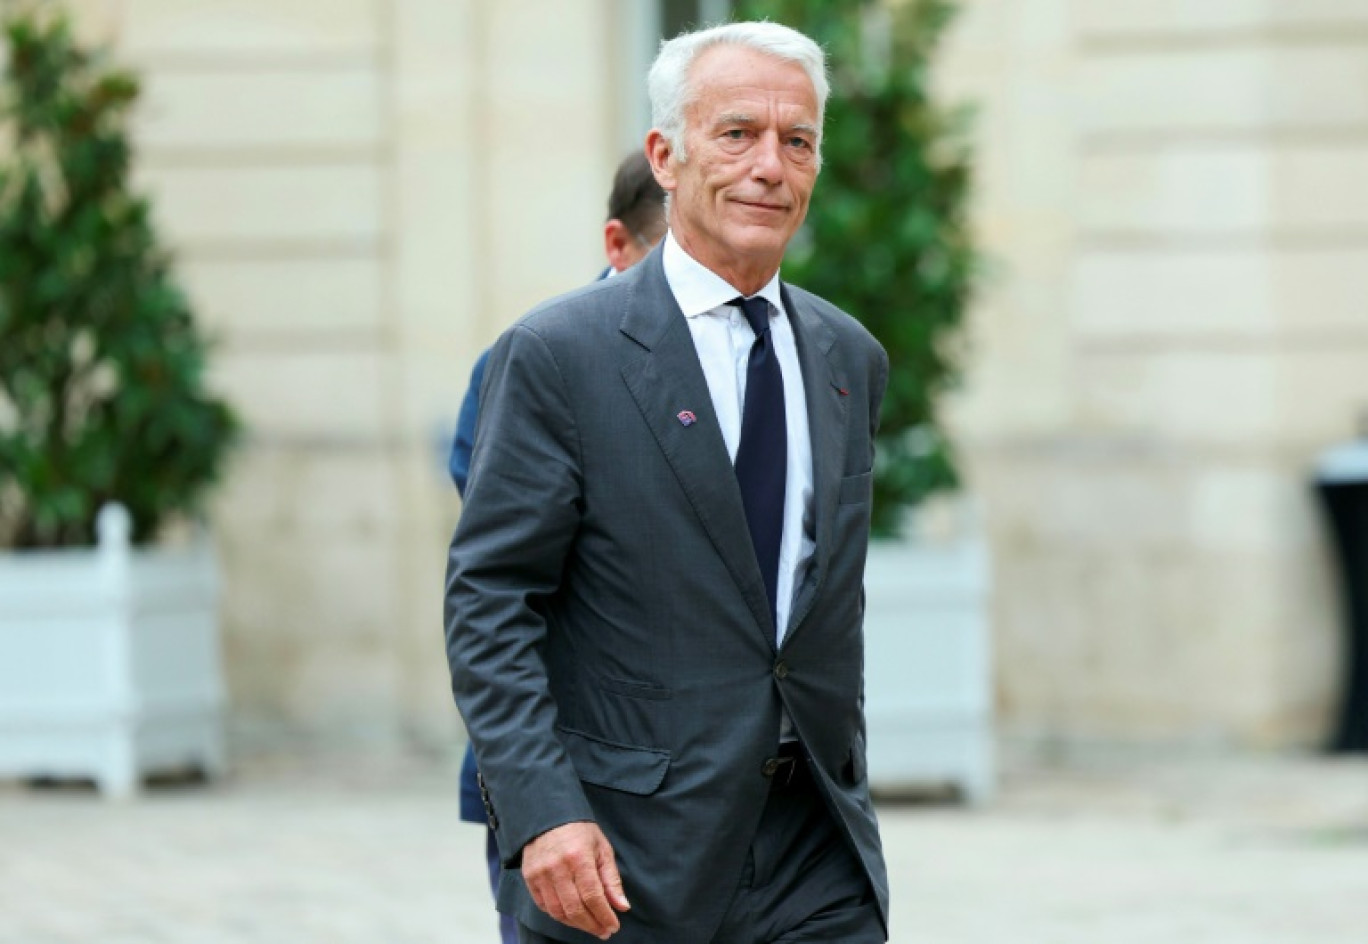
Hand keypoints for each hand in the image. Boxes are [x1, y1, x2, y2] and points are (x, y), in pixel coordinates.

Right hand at [522, 821, 630, 938]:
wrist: (548, 816)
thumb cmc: (580, 832)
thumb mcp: (602, 849)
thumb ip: (611, 879)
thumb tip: (622, 907)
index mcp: (579, 857)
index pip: (593, 897)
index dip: (604, 916)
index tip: (613, 926)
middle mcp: (557, 867)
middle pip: (575, 909)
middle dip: (592, 925)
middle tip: (604, 931)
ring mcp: (540, 874)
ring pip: (558, 912)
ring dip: (576, 924)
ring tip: (590, 925)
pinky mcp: (529, 878)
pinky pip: (544, 906)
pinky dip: (559, 916)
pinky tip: (572, 916)